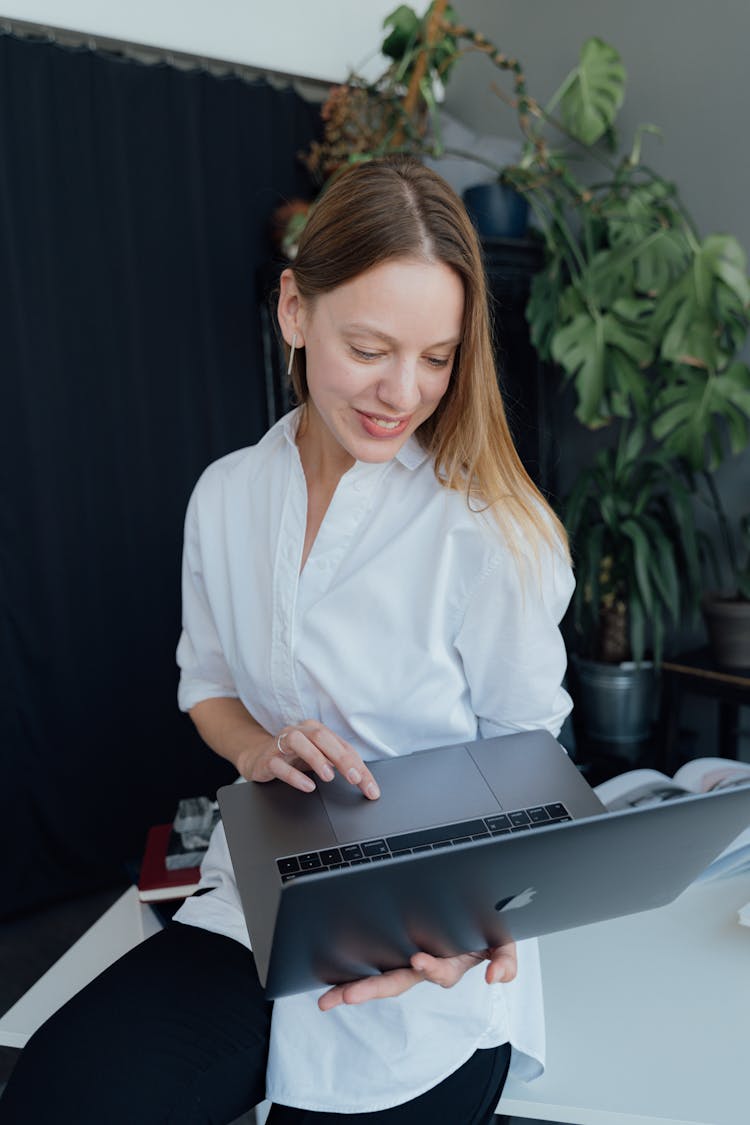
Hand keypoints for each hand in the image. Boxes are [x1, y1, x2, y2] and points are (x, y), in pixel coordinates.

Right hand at [241, 719, 380, 800]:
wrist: (258, 758)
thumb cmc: (294, 757)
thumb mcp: (319, 759)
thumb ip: (339, 764)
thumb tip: (363, 779)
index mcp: (316, 730)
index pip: (342, 746)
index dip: (359, 766)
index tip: (370, 788)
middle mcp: (299, 732)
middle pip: (322, 738)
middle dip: (341, 758)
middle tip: (355, 779)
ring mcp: (281, 744)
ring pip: (298, 742)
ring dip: (316, 758)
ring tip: (329, 777)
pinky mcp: (267, 759)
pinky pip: (278, 764)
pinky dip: (294, 776)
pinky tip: (308, 786)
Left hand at [318, 940, 516, 1010]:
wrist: (474, 919)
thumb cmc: (484, 932)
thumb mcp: (503, 945)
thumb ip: (505, 961)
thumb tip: (498, 977)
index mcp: (449, 965)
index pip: (439, 971)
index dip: (430, 967)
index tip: (419, 958)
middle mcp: (424, 965)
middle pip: (396, 981)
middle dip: (371, 989)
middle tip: (347, 996)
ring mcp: (408, 959)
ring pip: (380, 977)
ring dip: (355, 987)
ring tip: (330, 997)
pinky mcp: (396, 948)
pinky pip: (374, 961)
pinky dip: (354, 972)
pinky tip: (332, 980)